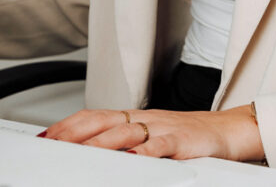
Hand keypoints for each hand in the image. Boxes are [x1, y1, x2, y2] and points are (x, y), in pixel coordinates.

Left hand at [40, 105, 263, 160]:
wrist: (227, 130)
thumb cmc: (186, 137)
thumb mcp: (151, 136)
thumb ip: (123, 142)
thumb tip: (91, 152)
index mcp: (135, 117)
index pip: (95, 116)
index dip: (70, 124)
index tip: (48, 136)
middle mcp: (145, 119)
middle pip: (104, 120)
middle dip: (76, 133)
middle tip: (54, 144)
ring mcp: (164, 129)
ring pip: (128, 131)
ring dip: (102, 143)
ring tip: (82, 154)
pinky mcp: (184, 142)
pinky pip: (162, 146)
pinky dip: (146, 153)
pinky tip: (132, 160)